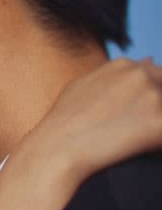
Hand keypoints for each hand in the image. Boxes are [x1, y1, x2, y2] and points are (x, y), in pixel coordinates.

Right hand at [20, 57, 161, 188]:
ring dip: (155, 126)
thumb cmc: (64, 121)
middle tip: (131, 128)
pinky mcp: (159, 123)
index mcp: (124, 65)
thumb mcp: (82, 86)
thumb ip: (116, 74)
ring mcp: (152, 97)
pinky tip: (140, 150)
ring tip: (132, 139)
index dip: (148, 100)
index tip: (133, 116)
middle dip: (154, 111)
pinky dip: (157, 144)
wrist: (57, 148)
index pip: (157, 76)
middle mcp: (141, 75)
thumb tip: (149, 59)